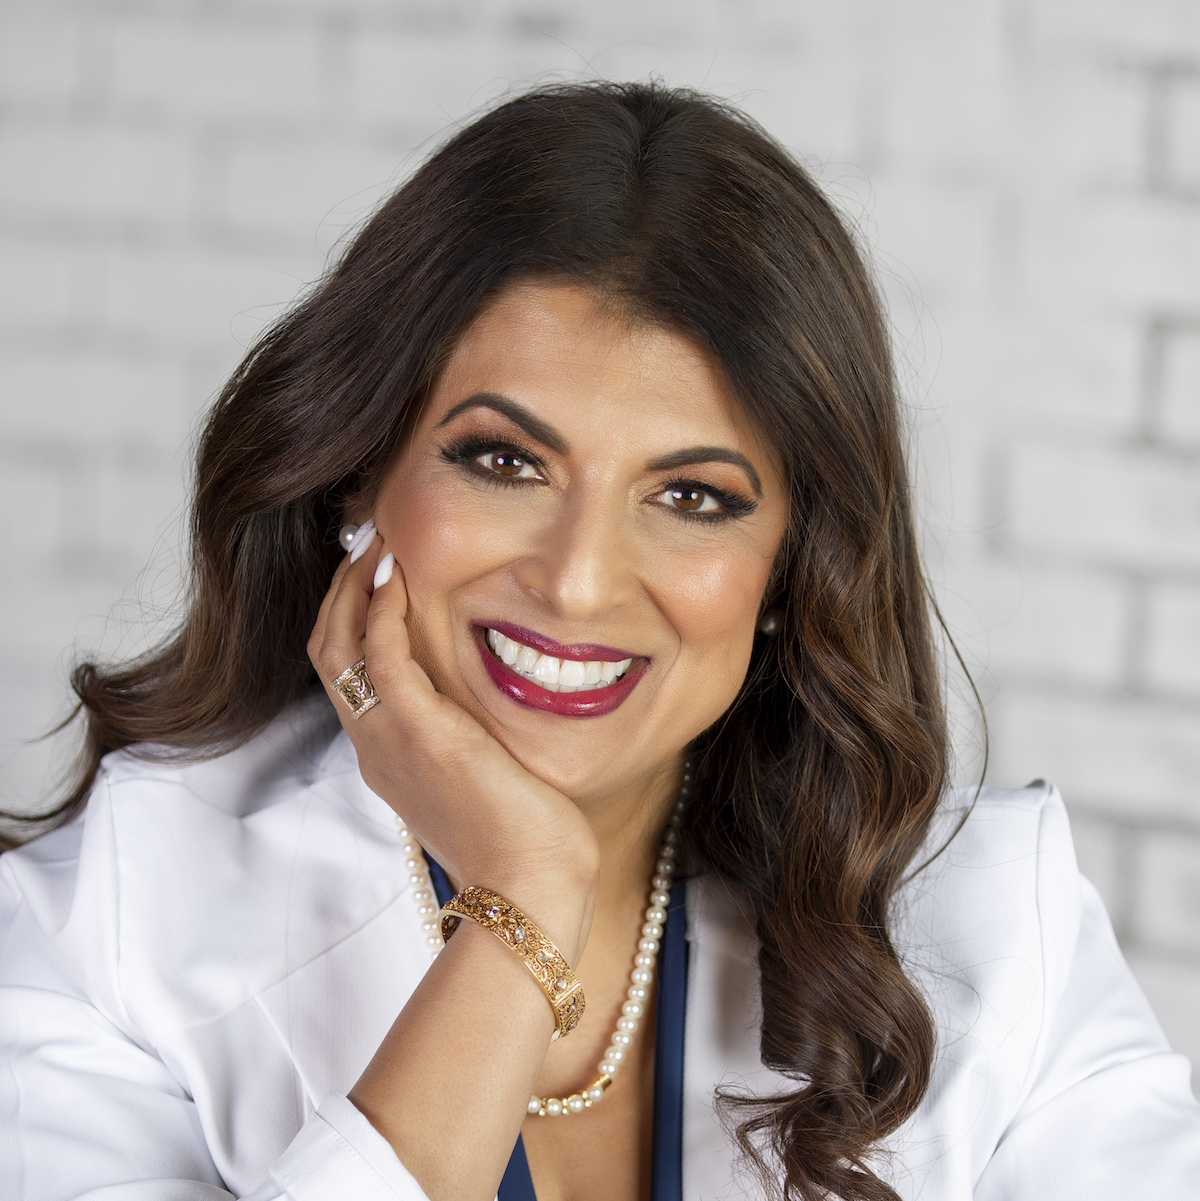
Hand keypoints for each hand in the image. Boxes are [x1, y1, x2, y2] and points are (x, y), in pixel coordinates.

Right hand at [307, 532, 598, 958]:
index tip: (374, 577)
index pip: (348, 674)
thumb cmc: (522, 843)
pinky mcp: (419, 732)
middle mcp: (375, 747)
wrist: (531, 888)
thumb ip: (468, 745)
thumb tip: (489, 720)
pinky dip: (382, 609)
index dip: (352, 621)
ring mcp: (388, 740)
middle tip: (367, 544)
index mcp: (387, 759)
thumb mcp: (482, 786)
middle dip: (340, 594)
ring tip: (376, 544)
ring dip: (353, 588)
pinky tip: (399, 576)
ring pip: (338, 646)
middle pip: (328, 653)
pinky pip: (381, 654)